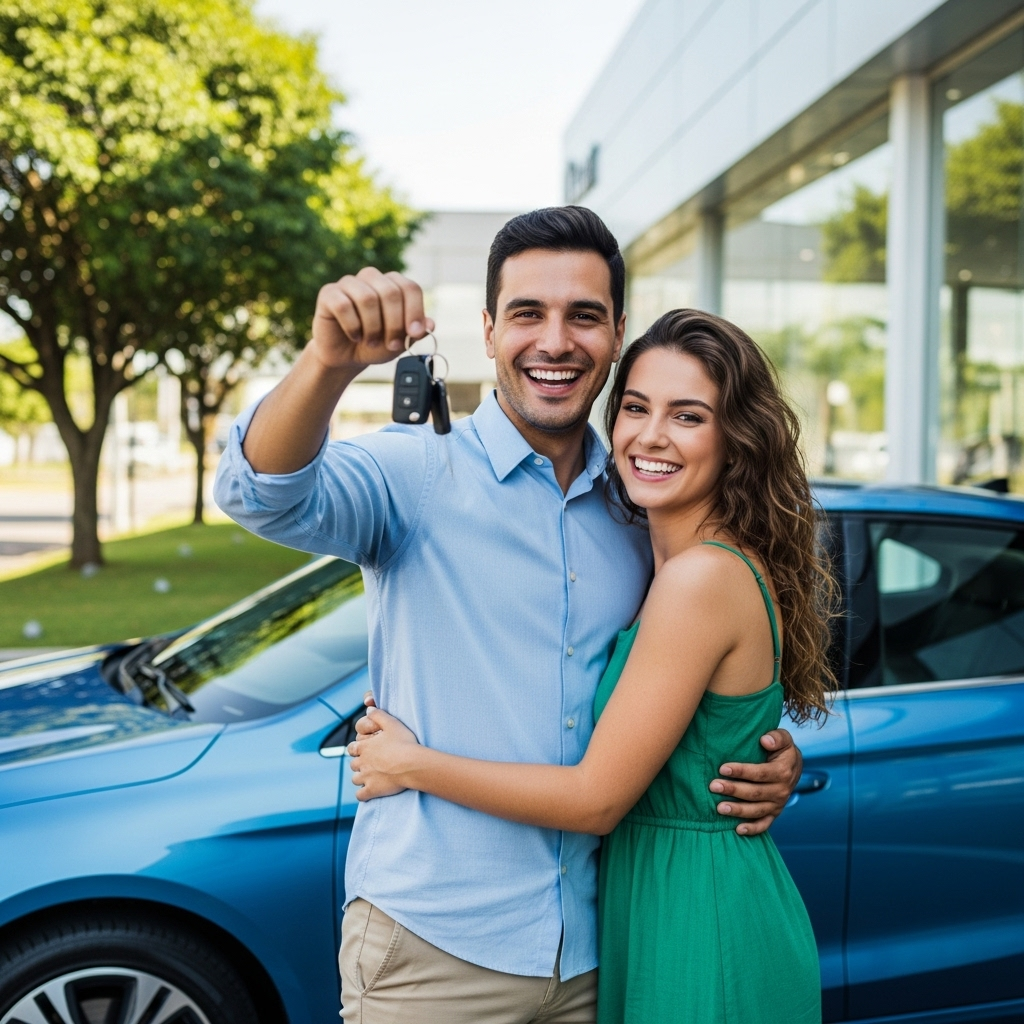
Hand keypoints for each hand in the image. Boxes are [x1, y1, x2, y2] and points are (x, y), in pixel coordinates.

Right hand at [310, 266, 434, 370]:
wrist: (346, 357)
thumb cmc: (375, 344)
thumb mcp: (401, 341)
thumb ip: (416, 332)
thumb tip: (430, 324)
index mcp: (393, 284)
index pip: (410, 288)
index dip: (415, 311)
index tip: (413, 334)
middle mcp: (372, 278)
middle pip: (390, 292)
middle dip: (394, 324)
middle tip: (391, 344)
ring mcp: (349, 283)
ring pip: (367, 298)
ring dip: (373, 327)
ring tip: (371, 341)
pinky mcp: (329, 293)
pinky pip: (343, 305)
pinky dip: (352, 326)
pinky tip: (355, 336)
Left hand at [347, 707, 420, 800]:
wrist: (412, 764)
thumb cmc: (404, 743)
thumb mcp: (392, 723)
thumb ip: (379, 715)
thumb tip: (369, 709)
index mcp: (365, 747)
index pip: (352, 748)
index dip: (357, 749)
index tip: (364, 751)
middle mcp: (362, 762)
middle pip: (353, 764)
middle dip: (359, 764)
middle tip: (370, 764)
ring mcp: (366, 777)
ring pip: (355, 779)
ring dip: (360, 778)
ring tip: (371, 777)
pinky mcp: (372, 790)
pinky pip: (360, 795)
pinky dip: (363, 794)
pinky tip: (369, 792)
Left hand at [709, 729, 802, 835]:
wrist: (793, 766)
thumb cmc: (782, 749)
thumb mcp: (784, 738)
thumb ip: (777, 737)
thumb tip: (765, 740)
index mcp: (783, 772)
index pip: (760, 773)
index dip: (741, 771)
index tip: (722, 768)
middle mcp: (782, 791)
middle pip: (755, 793)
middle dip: (733, 790)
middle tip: (713, 786)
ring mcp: (778, 804)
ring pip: (757, 810)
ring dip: (738, 810)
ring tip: (719, 808)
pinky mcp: (774, 813)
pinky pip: (764, 824)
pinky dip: (752, 829)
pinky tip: (737, 830)